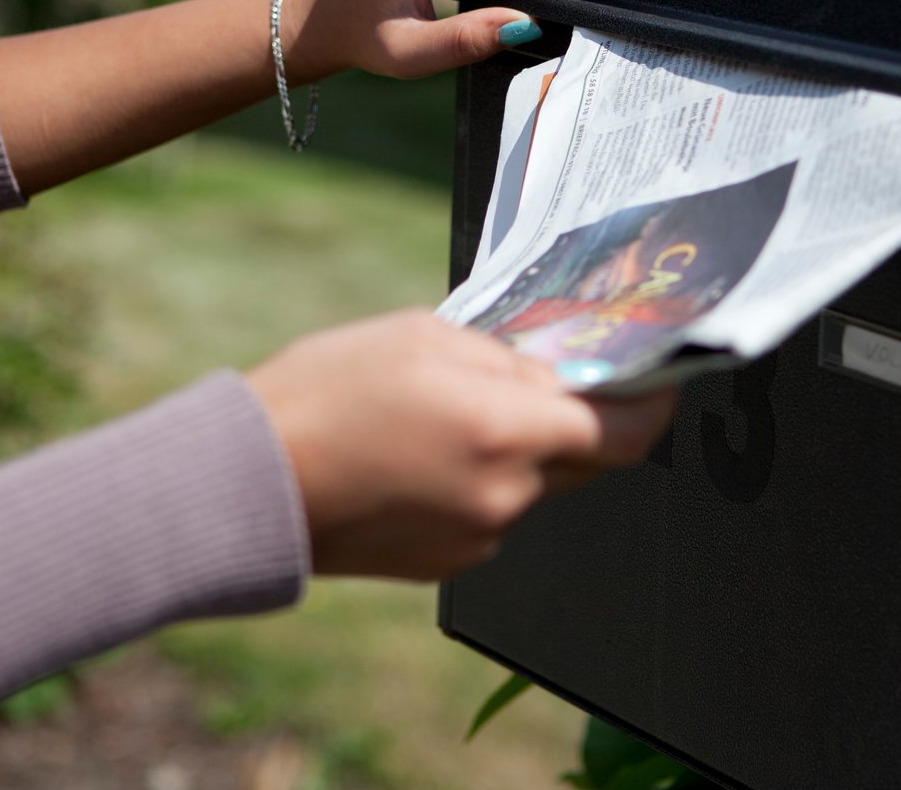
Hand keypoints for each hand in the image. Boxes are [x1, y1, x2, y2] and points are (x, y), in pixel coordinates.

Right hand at [245, 309, 675, 579]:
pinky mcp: (448, 564)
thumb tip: (554, 376)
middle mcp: (507, 493)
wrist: (246, 485)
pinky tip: (416, 458)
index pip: (625, 432)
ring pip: (532, 486)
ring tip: (439, 416)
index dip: (651, 406)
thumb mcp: (419, 336)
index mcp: (506, 429)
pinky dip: (475, 485)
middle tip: (531, 383)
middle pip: (584, 460)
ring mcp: (480, 536)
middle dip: (573, 421)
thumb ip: (504, 357)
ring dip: (513, 451)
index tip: (654, 384)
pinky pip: (491, 516)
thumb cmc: (324, 394)